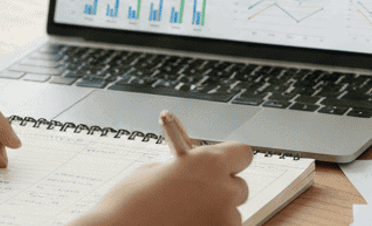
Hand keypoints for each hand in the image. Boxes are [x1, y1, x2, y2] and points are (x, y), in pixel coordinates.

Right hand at [70, 141, 253, 225]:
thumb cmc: (128, 204)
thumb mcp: (155, 171)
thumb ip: (184, 167)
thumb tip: (197, 169)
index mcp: (208, 162)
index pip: (242, 153)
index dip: (231, 159)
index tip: (223, 165)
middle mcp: (222, 190)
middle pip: (240, 187)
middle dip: (222, 190)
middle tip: (197, 196)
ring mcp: (225, 220)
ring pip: (231, 214)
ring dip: (214, 214)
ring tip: (182, 217)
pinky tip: (183, 225)